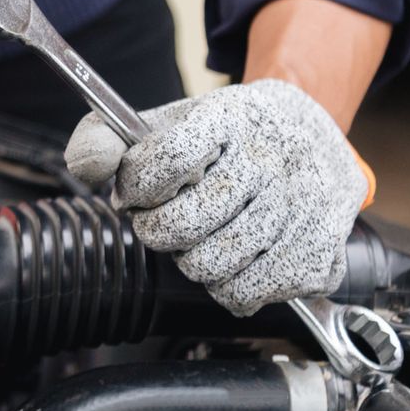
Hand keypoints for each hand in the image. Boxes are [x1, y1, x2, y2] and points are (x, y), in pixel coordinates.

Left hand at [63, 79, 372, 314]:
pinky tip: (238, 262)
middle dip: (160, 232)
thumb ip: (104, 136)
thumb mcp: (166, 121)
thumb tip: (88, 166)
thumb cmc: (224, 136)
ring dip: (195, 264)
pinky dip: (233, 289)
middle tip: (168, 223)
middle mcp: (270, 158)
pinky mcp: (322, 245)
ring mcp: (302, 202)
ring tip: (204, 242)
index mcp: (226, 119)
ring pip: (216, 266)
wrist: (311, 130)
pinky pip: (252, 291)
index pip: (166, 160)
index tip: (141, 190)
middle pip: (185, 225)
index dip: (139, 187)